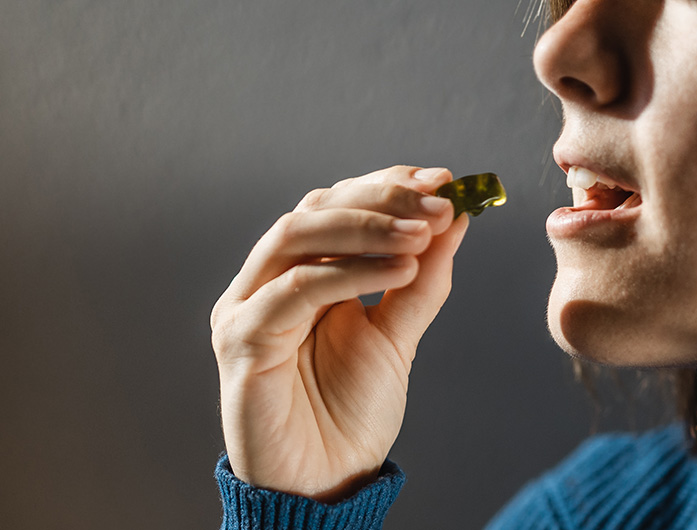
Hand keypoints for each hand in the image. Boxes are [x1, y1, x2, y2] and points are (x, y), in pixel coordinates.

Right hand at [211, 165, 467, 501]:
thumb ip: (422, 277)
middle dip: (382, 199)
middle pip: (316, 209)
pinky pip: (294, 291)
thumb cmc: (352, 411)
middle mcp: (267, 280)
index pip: (337, 204)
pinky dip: (349, 273)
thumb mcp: (398, 333)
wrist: (326, 481)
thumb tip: (456, 215)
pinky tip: (401, 270)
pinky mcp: (240, 341)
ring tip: (424, 232)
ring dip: (366, 226)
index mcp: (300, 271)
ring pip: (297, 236)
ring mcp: (246, 306)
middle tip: (439, 201)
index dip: (388, 185)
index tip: (445, 180)